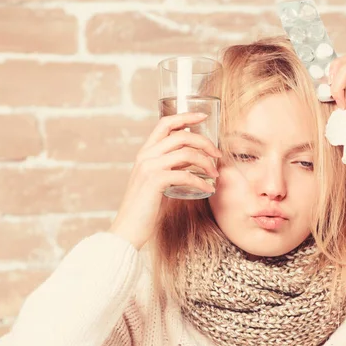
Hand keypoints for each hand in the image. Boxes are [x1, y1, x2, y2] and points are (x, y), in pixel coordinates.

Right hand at [109, 112, 221, 249]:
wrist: (128, 229)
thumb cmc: (146, 207)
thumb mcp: (158, 180)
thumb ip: (172, 166)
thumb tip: (194, 159)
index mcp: (146, 152)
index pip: (165, 123)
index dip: (186, 116)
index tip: (204, 116)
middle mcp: (146, 155)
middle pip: (181, 136)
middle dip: (205, 142)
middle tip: (217, 155)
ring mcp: (149, 167)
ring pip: (186, 152)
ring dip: (206, 162)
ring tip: (215, 174)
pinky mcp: (155, 181)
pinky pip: (186, 174)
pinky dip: (201, 182)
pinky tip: (209, 189)